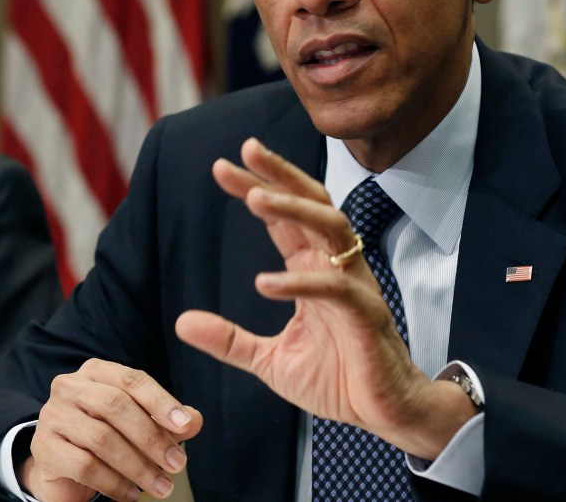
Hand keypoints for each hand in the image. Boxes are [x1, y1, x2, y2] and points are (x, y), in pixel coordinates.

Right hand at [19, 359, 202, 501]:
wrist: (62, 467)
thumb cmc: (107, 437)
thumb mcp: (140, 424)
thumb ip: (167, 420)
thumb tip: (194, 420)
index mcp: (96, 372)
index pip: (132, 380)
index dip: (161, 401)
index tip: (185, 426)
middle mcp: (70, 387)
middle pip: (116, 406)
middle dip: (152, 437)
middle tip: (177, 464)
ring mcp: (53, 416)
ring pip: (102, 439)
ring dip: (138, 466)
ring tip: (161, 486)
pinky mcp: (44, 448)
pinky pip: (85, 466)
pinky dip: (114, 483)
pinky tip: (131, 494)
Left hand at [175, 138, 473, 459]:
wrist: (383, 412)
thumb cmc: (336, 379)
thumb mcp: (270, 360)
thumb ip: (229, 339)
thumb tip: (182, 322)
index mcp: (312, 269)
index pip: (284, 218)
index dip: (257, 188)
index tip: (222, 168)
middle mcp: (334, 267)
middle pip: (311, 203)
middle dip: (279, 175)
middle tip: (243, 152)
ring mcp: (354, 286)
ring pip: (330, 227)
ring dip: (295, 208)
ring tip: (256, 197)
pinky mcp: (367, 315)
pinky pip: (336, 287)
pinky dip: (301, 282)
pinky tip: (265, 283)